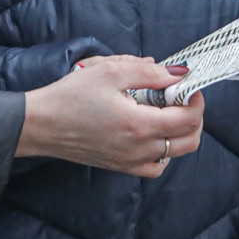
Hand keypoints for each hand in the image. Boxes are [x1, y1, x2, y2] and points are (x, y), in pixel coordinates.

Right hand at [18, 56, 203, 176]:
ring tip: (166, 112)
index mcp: (139, 124)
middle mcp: (139, 149)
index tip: (188, 85)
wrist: (42, 124)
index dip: (196, 100)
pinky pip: (154, 166)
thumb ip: (148, 71)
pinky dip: (163, 152)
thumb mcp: (110, 71)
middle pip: (188, 141)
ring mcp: (130, 162)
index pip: (187, 119)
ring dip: (180, 134)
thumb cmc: (72, 95)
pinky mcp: (120, 166)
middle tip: (181, 97)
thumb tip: (177, 73)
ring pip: (174, 155)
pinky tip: (151, 133)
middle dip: (193, 116)